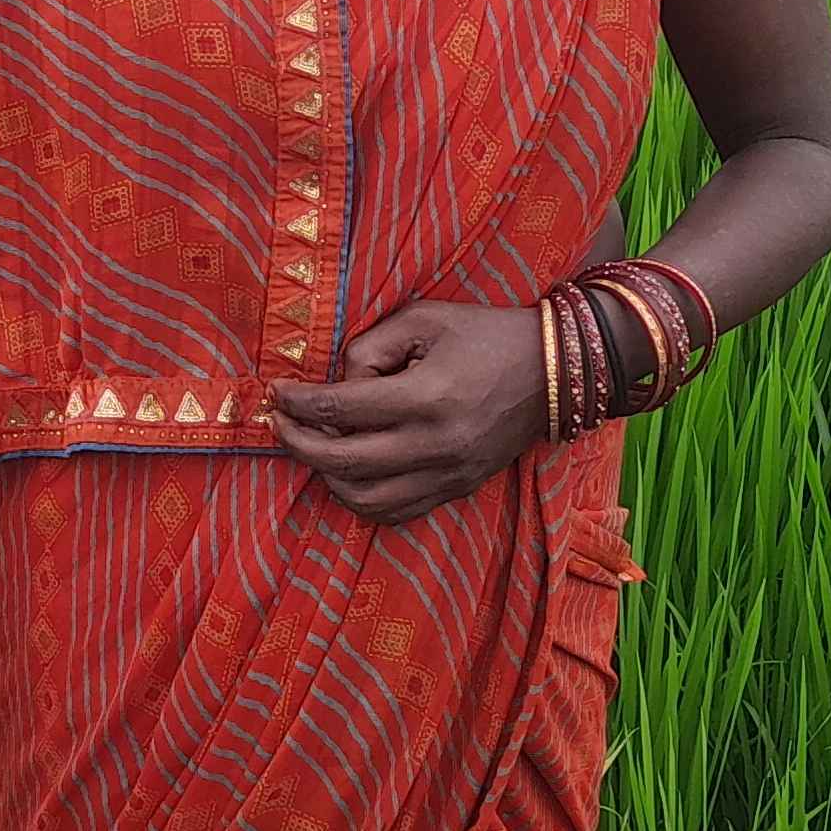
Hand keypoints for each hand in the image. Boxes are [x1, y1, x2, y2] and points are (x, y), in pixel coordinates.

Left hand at [267, 297, 549, 523]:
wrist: (554, 371)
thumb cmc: (485, 334)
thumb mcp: (423, 318)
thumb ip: (368, 348)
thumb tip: (335, 382)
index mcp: (426, 397)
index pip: (338, 409)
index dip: (296, 402)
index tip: (275, 392)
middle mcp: (435, 445)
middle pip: (341, 462)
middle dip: (297, 443)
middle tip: (280, 423)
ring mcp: (449, 474)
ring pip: (365, 500)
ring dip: (328, 477)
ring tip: (316, 446)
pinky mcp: (458, 488)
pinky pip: (397, 512)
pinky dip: (364, 497)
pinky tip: (352, 470)